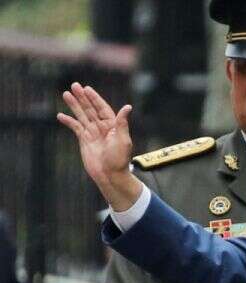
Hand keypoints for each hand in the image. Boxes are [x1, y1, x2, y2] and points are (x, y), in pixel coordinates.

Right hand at [56, 82, 141, 210]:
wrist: (110, 175)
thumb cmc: (119, 159)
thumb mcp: (123, 140)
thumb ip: (122, 123)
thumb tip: (127, 107)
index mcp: (113, 125)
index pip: (102, 108)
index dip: (95, 98)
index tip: (87, 89)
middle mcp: (102, 127)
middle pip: (90, 109)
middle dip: (82, 97)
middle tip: (74, 85)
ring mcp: (92, 133)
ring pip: (82, 116)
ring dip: (74, 105)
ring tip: (65, 94)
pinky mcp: (84, 140)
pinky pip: (75, 128)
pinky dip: (68, 121)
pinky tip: (60, 115)